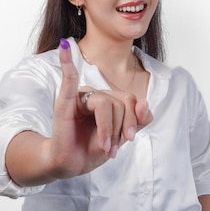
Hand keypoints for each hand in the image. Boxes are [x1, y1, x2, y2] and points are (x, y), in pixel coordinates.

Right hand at [48, 39, 151, 177]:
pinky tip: (66, 47)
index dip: (133, 119)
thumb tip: (144, 102)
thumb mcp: (121, 137)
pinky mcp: (65, 101)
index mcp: (109, 100)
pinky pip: (69, 77)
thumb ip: (137, 120)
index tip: (128, 139)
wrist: (70, 164)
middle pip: (121, 101)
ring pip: (107, 103)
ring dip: (108, 129)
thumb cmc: (92, 149)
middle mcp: (96, 94)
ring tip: (104, 148)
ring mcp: (80, 96)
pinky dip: (67, 61)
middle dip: (121, 126)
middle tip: (113, 149)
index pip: (129, 100)